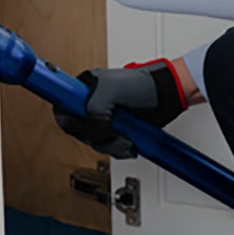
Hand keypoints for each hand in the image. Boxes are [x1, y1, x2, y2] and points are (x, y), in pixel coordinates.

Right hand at [55, 60, 188, 158]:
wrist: (170, 95)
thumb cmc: (146, 84)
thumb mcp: (113, 90)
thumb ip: (94, 108)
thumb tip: (90, 127)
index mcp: (85, 87)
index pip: (63, 106)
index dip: (69, 118)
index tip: (80, 124)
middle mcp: (91, 102)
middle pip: (78, 129)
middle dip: (96, 136)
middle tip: (111, 132)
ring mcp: (104, 118)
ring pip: (93, 142)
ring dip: (110, 145)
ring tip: (125, 138)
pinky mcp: (116, 132)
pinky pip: (108, 148)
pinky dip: (119, 150)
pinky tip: (129, 143)